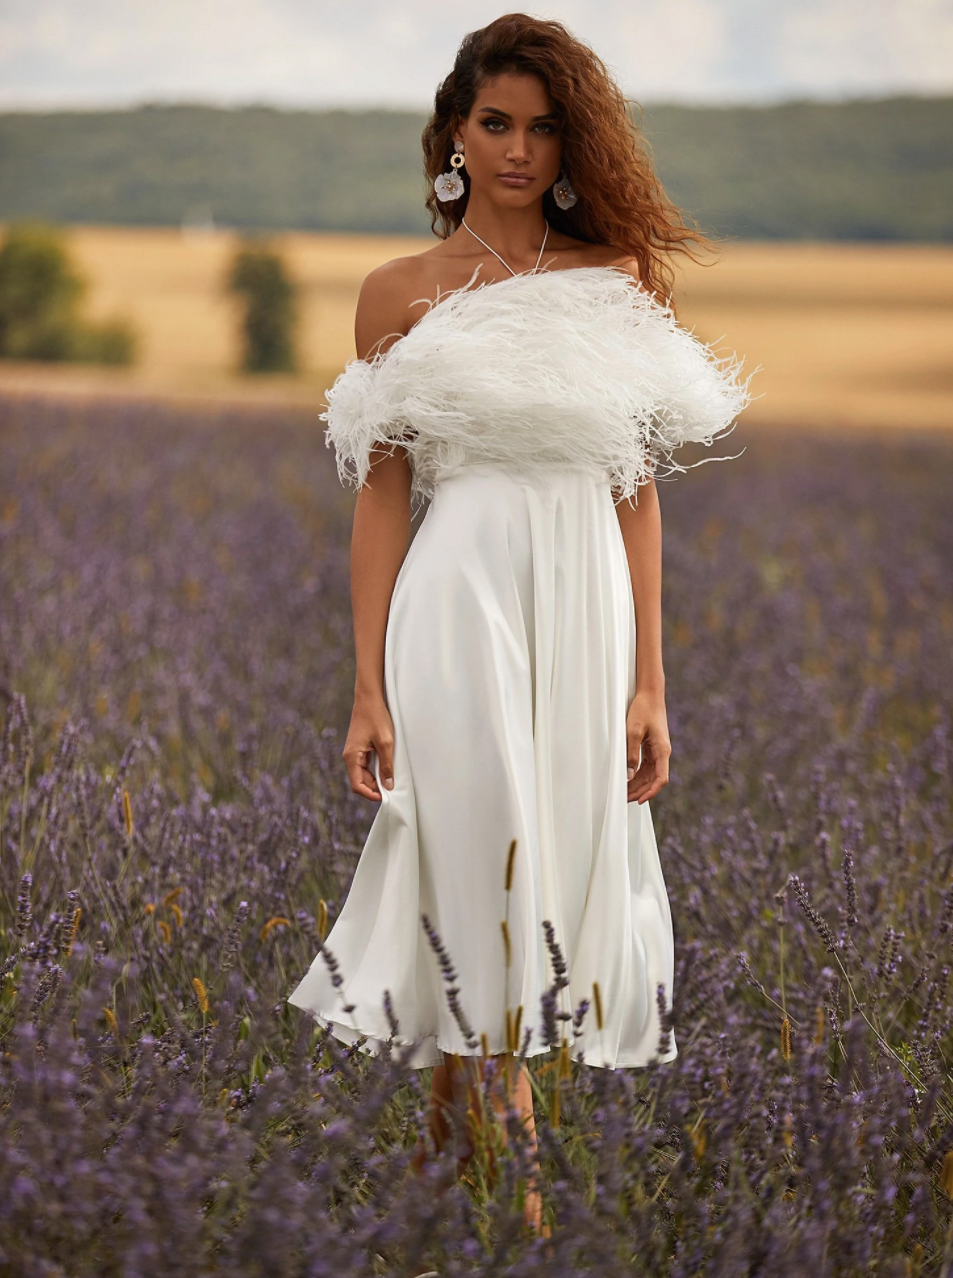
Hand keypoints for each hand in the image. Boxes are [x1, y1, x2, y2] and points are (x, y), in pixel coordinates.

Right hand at [342, 694, 395, 800]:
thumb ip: (387, 765)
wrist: (369, 698)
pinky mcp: (358, 748)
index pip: (357, 785)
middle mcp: (349, 756)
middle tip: (391, 789)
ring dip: (375, 779)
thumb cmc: (376, 717)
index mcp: (352, 757)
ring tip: (390, 779)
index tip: (384, 797)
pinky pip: (365, 765)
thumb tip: (388, 785)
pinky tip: (386, 768)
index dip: (370, 794)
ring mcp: (353, 752)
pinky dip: (375, 770)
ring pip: (363, 774)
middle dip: (374, 788)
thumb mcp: (386, 743)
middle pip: (360, 781)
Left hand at [625, 689, 670, 803]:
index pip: (661, 778)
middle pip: (654, 779)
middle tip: (625, 799)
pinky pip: (647, 766)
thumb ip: (631, 753)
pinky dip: (638, 774)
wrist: (650, 694)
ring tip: (625, 792)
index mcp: (662, 750)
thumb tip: (629, 774)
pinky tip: (629, 780)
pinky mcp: (652, 747)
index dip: (651, 792)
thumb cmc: (643, 709)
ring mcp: (658, 750)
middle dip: (641, 791)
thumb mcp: (633, 731)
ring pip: (650, 774)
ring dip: (639, 784)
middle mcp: (663, 753)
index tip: (639, 801)